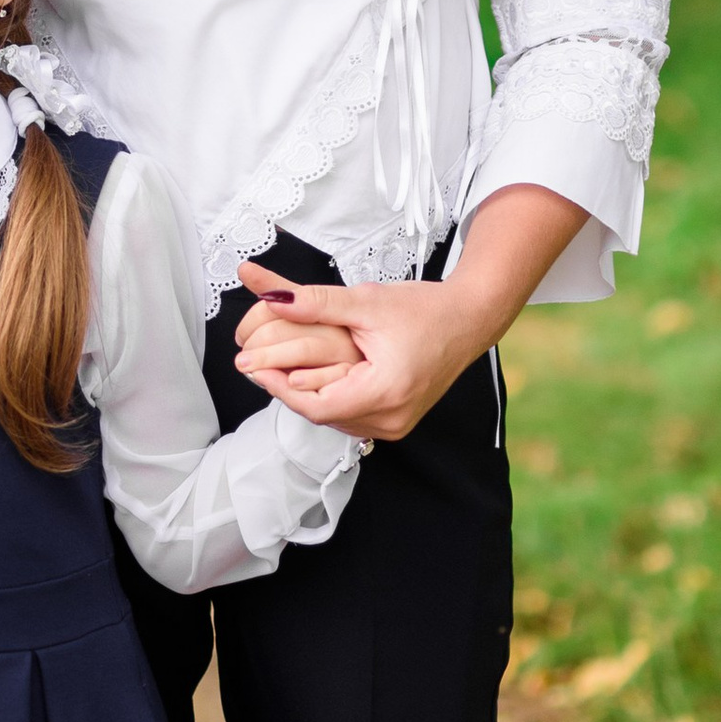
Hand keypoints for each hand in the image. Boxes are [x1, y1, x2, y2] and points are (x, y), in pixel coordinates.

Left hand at [227, 189, 590, 443]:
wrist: (468, 319)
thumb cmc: (423, 308)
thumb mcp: (365, 301)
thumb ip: (314, 303)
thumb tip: (269, 297)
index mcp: (385, 392)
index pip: (314, 405)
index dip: (278, 387)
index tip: (251, 367)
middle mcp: (392, 418)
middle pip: (322, 414)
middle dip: (288, 389)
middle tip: (256, 366)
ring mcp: (397, 424)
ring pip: (334, 418)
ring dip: (307, 395)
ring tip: (278, 370)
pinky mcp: (398, 421)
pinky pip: (351, 416)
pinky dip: (330, 398)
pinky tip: (313, 378)